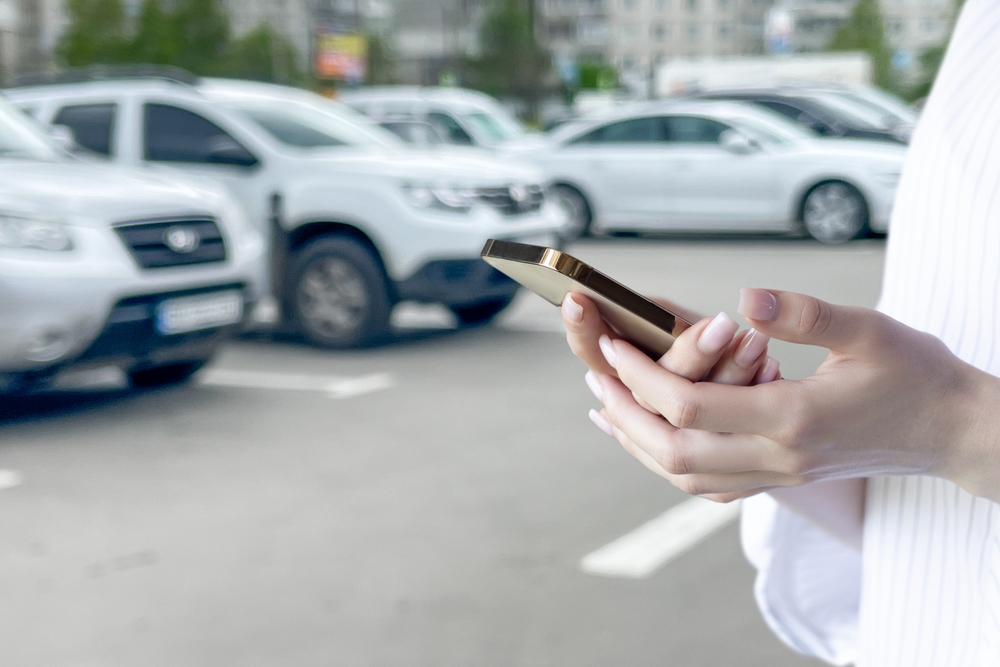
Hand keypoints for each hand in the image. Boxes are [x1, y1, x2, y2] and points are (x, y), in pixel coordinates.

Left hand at [589, 289, 999, 503]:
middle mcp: (779, 458)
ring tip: (606, 406)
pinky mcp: (781, 480)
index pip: (690, 406)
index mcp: (794, 417)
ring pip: (685, 478)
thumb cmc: (915, 373)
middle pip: (673, 452)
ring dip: (638, 444)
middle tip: (595, 376)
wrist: (951, 430)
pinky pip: (709, 486)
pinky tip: (650, 440)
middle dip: (624, 413)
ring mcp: (779, 477)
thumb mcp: (869, 328)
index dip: (641, 376)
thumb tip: (744, 299)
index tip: (613, 345)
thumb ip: (805, 313)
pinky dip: (668, 465)